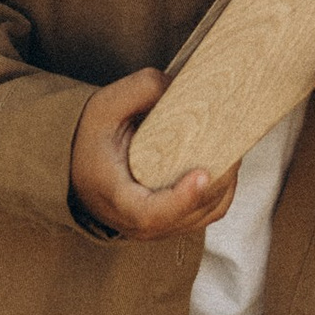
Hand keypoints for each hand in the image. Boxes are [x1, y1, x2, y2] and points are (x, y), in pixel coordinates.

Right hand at [70, 66, 237, 240]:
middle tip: (231, 143)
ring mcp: (159, 228)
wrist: (82, 166)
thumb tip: (183, 86)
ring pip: (205, 213)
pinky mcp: (174, 223)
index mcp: (115, 198)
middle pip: (189, 213)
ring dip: (225, 183)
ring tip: (232, 147)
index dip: (181, 198)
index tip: (202, 174)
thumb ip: (140, 90)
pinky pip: (209, 212)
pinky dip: (224, 189)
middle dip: (218, 180)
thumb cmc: (93, 140)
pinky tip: (226, 161)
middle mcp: (138, 223)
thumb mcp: (104, 106)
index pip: (150, 214)